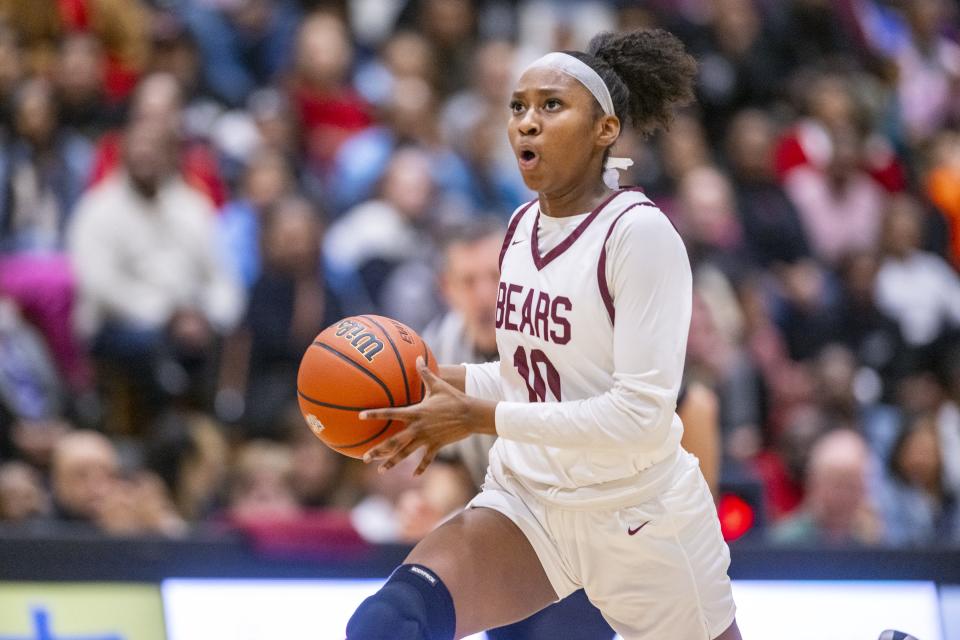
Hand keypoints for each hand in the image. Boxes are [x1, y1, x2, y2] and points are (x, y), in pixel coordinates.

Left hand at [360, 357, 495, 474]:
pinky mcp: (436, 446)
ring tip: (380, 470)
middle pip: (393, 442)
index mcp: (416, 413)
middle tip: (364, 458)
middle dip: (378, 450)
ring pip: (406, 453)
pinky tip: (414, 476)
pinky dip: (421, 467)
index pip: (391, 413)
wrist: (472, 415)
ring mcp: (427, 438)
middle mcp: (418, 428)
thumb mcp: (438, 385)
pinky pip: (427, 459)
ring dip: (392, 462)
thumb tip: (417, 357)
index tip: (361, 416)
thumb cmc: (454, 398)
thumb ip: (425, 372)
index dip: (375, 414)